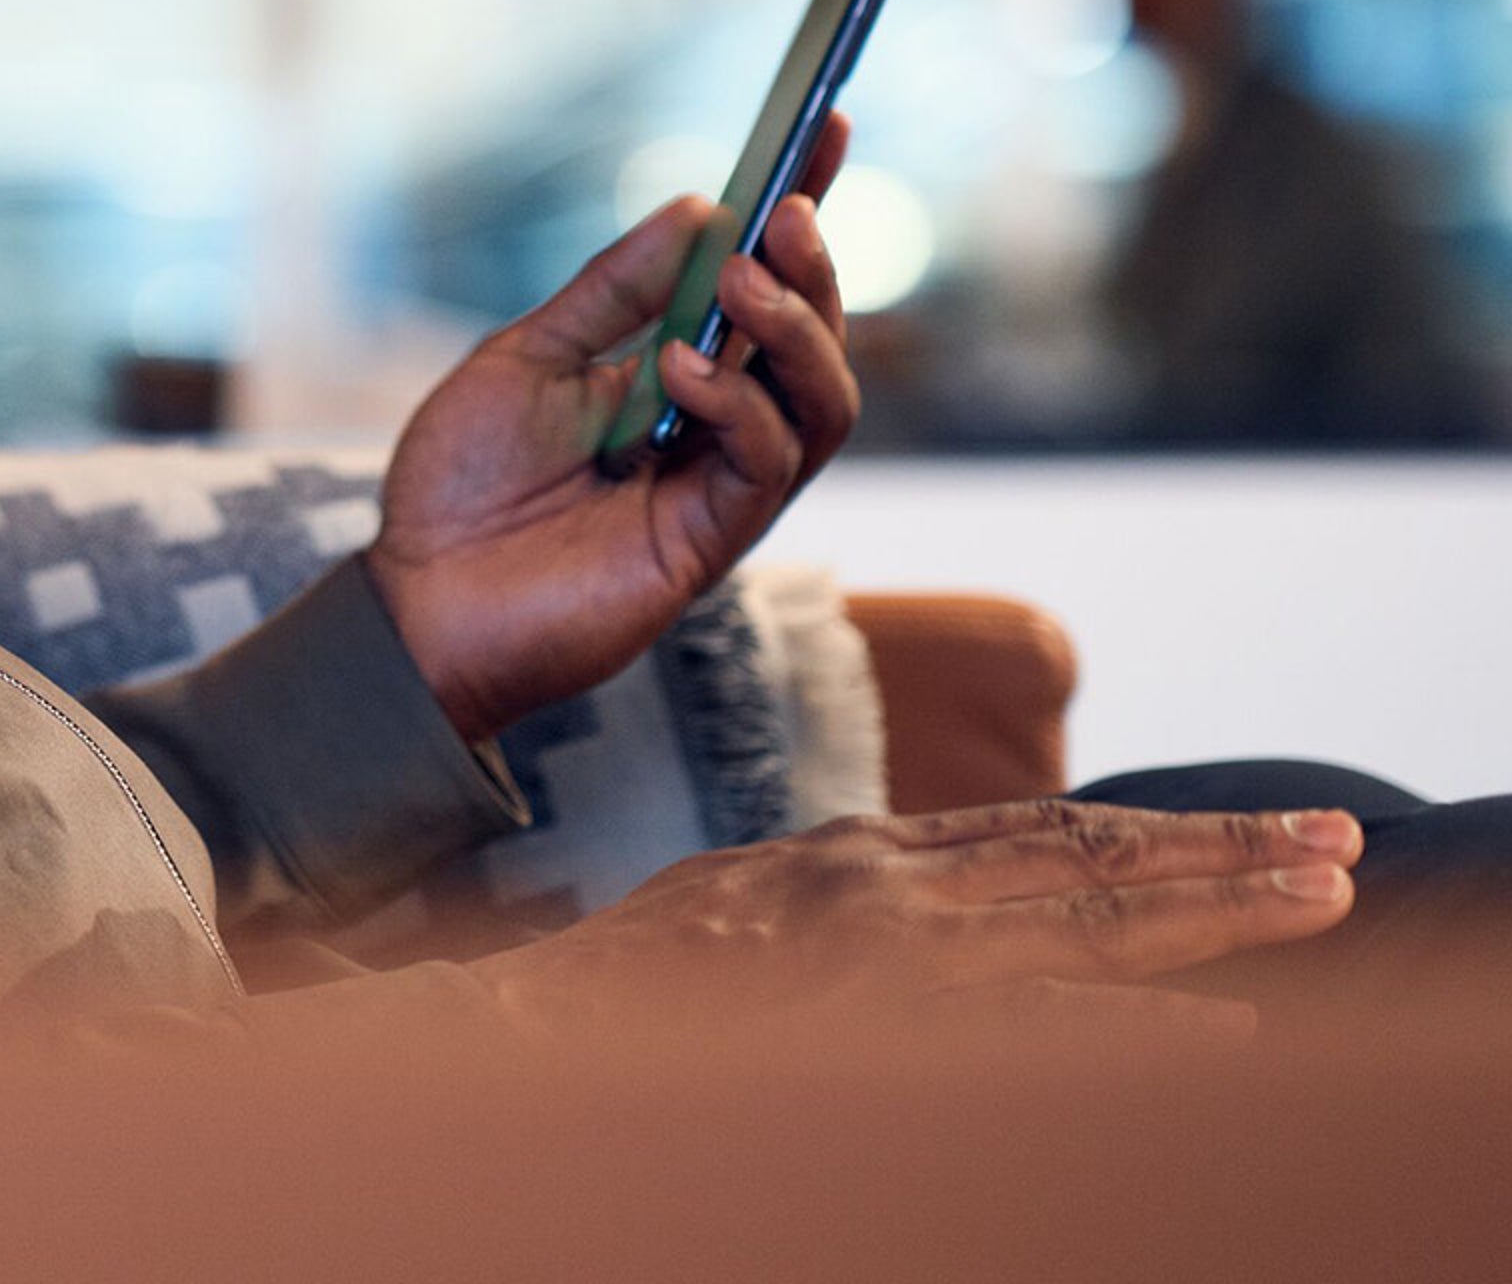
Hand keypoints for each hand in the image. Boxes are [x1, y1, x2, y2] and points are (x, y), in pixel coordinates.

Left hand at [366, 116, 856, 740]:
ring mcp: (721, 484)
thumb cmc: (461, 483)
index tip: (827, 123)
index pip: (761, 283)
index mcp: (674, 371)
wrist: (417, 597)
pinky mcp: (713, 539)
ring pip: (824, 401)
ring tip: (741, 284)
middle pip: (814, 338)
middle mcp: (715, 424)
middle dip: (814, 266)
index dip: (800, 208)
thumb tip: (696, 204)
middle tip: (788, 209)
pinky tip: (682, 373)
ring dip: (795, 329)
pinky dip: (738, 404)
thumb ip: (614, 291)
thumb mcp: (528, 356)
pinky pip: (767, 462)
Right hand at [472, 799, 1362, 1037]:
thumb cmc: (627, 989)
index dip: (1158, 832)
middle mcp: (879, 877)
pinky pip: (1035, 1018)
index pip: (1039, 831)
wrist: (521, 1021)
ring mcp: (878, 939)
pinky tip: (1225, 1031)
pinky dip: (1139, 1023)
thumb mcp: (748, 913)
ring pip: (1085, 912)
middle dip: (1224, 850)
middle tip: (1341, 843)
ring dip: (1217, 906)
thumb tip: (934, 919)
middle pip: (1086, 852)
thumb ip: (844, 908)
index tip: (1260, 832)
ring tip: (1323, 898)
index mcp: (853, 853)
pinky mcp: (869, 1008)